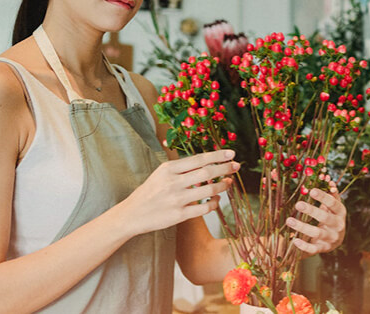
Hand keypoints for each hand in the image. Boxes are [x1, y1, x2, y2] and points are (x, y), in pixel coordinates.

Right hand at [117, 149, 239, 236]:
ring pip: (209, 189)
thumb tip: (207, 163)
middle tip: (237, 166)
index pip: (199, 159)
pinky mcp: (179, 215)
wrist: (132, 214)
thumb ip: (181, 168)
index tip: (231, 153)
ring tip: (229, 183)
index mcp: (168, 169)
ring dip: (223, 185)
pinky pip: (205, 208)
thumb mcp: (161, 174)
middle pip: (207, 172)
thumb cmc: (150, 192)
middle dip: (225, 168)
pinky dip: (215, 202)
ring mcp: (177, 199)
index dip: (217, 155)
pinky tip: (217, 199)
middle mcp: (173, 182)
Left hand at [285, 181, 346, 254]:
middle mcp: (338, 226)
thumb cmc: (331, 216)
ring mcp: (331, 239)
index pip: (333, 203)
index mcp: (340, 212)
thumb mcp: (332, 205)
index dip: (323, 197)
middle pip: (325, 218)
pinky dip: (304, 246)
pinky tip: (294, 240)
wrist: (336, 239)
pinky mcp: (323, 249)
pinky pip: (314, 249)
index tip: (312, 190)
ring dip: (303, 227)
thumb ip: (330, 193)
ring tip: (289, 220)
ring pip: (317, 233)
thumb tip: (327, 178)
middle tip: (298, 204)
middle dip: (312, 211)